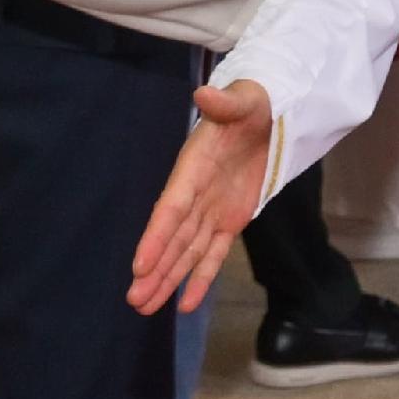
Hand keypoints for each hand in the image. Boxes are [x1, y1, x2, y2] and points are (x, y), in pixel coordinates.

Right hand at [131, 81, 274, 314]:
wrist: (264, 114)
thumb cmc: (250, 105)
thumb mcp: (242, 101)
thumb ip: (224, 103)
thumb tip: (204, 92)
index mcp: (192, 169)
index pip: (170, 209)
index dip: (156, 237)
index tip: (139, 265)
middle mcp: (195, 195)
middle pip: (172, 239)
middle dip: (154, 270)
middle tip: (134, 300)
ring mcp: (211, 211)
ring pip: (186, 252)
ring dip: (167, 280)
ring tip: (144, 307)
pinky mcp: (229, 221)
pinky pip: (213, 254)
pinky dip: (201, 278)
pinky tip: (186, 305)